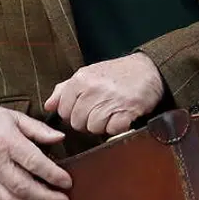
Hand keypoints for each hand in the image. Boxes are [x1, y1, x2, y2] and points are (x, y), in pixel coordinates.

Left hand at [44, 52, 164, 134]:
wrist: (149, 69)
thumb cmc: (117, 74)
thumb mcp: (88, 74)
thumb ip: (65, 89)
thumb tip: (48, 105)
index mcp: (80, 80)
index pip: (64, 111)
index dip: (74, 114)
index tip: (86, 109)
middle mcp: (92, 89)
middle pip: (77, 122)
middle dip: (88, 121)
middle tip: (101, 111)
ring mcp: (109, 100)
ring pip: (93, 128)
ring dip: (103, 125)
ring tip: (112, 113)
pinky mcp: (126, 111)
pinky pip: (112, 130)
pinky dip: (118, 128)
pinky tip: (122, 117)